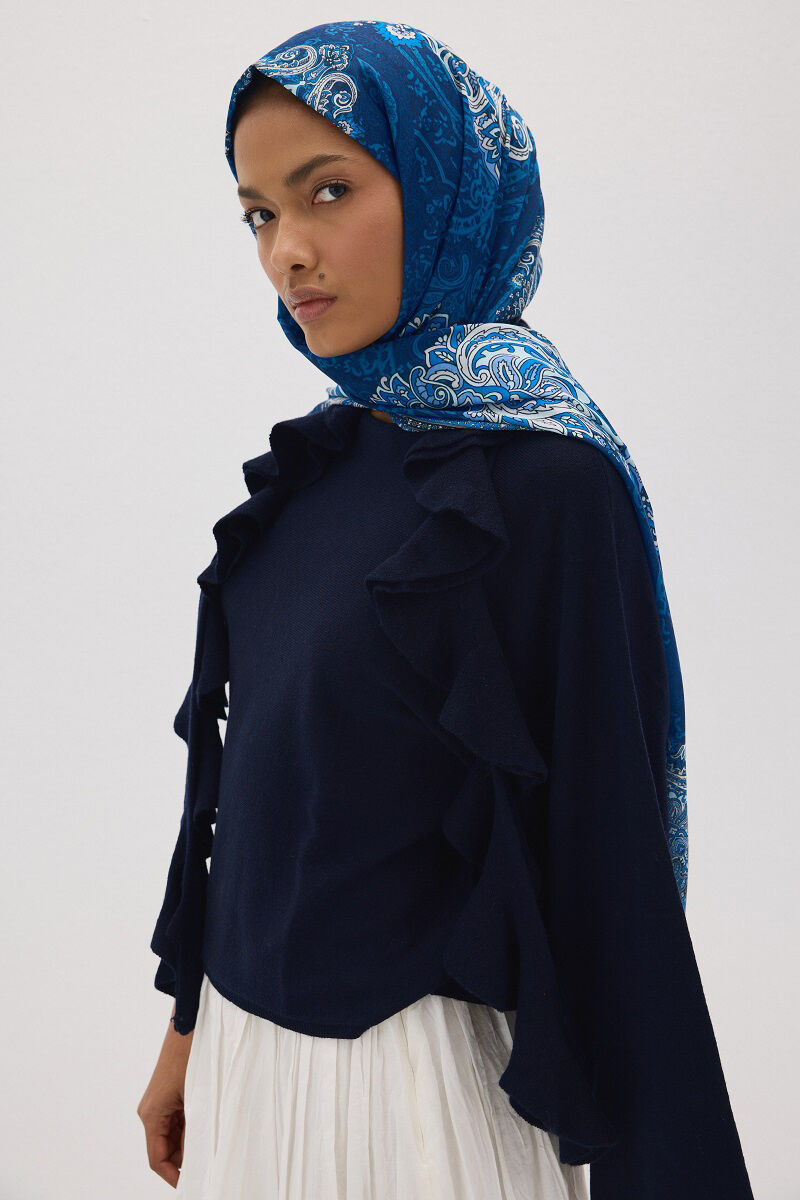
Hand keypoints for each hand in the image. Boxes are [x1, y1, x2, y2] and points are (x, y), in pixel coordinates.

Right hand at [137, 1007, 193, 1187]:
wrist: (189, 1023)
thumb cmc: (192, 1055)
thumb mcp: (197, 1097)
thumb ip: (194, 1130)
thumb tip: (197, 1157)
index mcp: (151, 1114)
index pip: (157, 1159)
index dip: (173, 1177)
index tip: (191, 1186)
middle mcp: (150, 1111)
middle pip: (164, 1150)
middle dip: (184, 1161)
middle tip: (209, 1167)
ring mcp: (158, 1103)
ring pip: (171, 1137)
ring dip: (189, 1144)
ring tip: (212, 1145)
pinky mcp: (167, 1096)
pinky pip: (176, 1123)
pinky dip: (190, 1130)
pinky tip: (209, 1127)